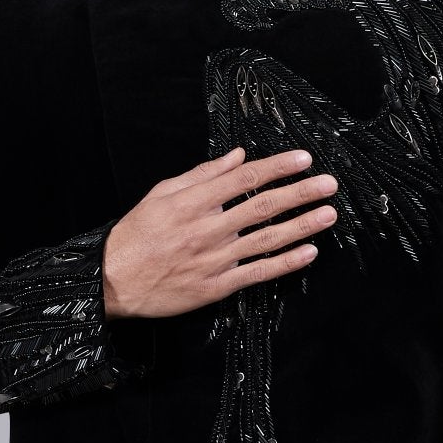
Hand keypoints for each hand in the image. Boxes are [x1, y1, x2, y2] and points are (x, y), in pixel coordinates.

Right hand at [102, 146, 337, 319]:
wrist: (113, 280)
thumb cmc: (136, 234)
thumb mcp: (162, 193)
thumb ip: (202, 175)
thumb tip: (238, 156)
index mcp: (193, 201)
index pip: (245, 178)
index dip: (278, 167)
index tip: (304, 159)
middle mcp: (208, 228)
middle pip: (263, 206)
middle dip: (300, 193)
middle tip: (329, 184)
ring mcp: (215, 259)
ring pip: (267, 239)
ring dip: (302, 225)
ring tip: (328, 214)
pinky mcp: (217, 286)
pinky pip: (258, 273)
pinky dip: (285, 263)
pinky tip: (309, 252)